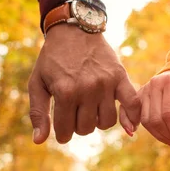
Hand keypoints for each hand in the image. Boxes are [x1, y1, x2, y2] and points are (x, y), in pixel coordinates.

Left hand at [28, 24, 140, 143]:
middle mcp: (87, 89)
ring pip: (106, 122)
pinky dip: (132, 118)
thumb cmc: (52, 59)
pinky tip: (129, 127)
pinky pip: (132, 104)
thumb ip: (37, 112)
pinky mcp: (120, 77)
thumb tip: (39, 141)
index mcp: (65, 92)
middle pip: (86, 128)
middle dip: (78, 126)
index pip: (65, 131)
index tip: (62, 129)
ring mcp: (106, 83)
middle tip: (75, 114)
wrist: (73, 29)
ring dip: (97, 121)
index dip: (62, 134)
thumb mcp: (36, 83)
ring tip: (91, 110)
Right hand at [127, 69, 169, 149]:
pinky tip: (137, 134)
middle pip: (156, 119)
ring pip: (146, 121)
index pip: (169, 114)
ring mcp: (144, 90)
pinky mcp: (138, 96)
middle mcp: (154, 85)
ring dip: (159, 136)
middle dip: (169, 136)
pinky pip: (133, 115)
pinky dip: (133, 126)